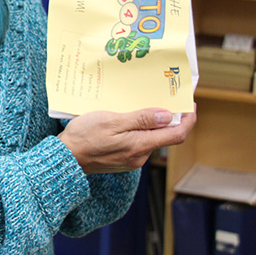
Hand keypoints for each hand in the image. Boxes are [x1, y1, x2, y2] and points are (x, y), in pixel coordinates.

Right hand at [57, 106, 196, 174]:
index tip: (190, 105)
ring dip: (151, 122)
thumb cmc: (84, 137)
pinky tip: (129, 118)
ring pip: (150, 138)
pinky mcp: (122, 159)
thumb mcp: (112, 121)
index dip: (187, 119)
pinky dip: (139, 129)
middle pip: (165, 136)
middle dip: (169, 118)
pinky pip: (138, 142)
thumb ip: (141, 119)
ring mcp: (131, 159)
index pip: (176, 135)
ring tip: (143, 103)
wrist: (65, 158)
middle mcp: (140, 156)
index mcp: (140, 146)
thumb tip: (167, 116)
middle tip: (166, 97)